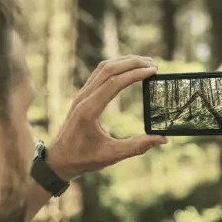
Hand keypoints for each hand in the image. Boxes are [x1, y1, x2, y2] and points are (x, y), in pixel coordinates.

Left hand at [47, 55, 167, 177]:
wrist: (58, 160)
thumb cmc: (83, 159)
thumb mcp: (112, 155)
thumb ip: (138, 146)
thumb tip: (163, 140)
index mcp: (89, 110)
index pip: (114, 82)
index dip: (136, 74)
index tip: (154, 71)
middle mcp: (83, 98)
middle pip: (109, 69)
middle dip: (133, 63)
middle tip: (154, 64)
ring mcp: (81, 95)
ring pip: (103, 68)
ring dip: (124, 62)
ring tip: (145, 62)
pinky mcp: (82, 96)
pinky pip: (99, 74)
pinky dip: (116, 67)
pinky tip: (129, 69)